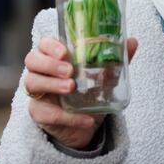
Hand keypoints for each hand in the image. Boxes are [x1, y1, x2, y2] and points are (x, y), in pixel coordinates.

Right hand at [24, 37, 138, 148]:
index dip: (50, 45)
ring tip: (71, 88)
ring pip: (31, 83)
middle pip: (32, 60)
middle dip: (49, 64)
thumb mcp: (105, 76)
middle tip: (69, 71)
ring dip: (51, 85)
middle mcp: (42, 71)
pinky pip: (48, 114)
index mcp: (56, 57)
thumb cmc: (90, 91)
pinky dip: (68, 117)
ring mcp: (38, 92)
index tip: (65, 52)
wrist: (88, 123)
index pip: (44, 44)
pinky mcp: (40, 113)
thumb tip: (132, 41)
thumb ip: (115, 59)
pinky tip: (86, 119)